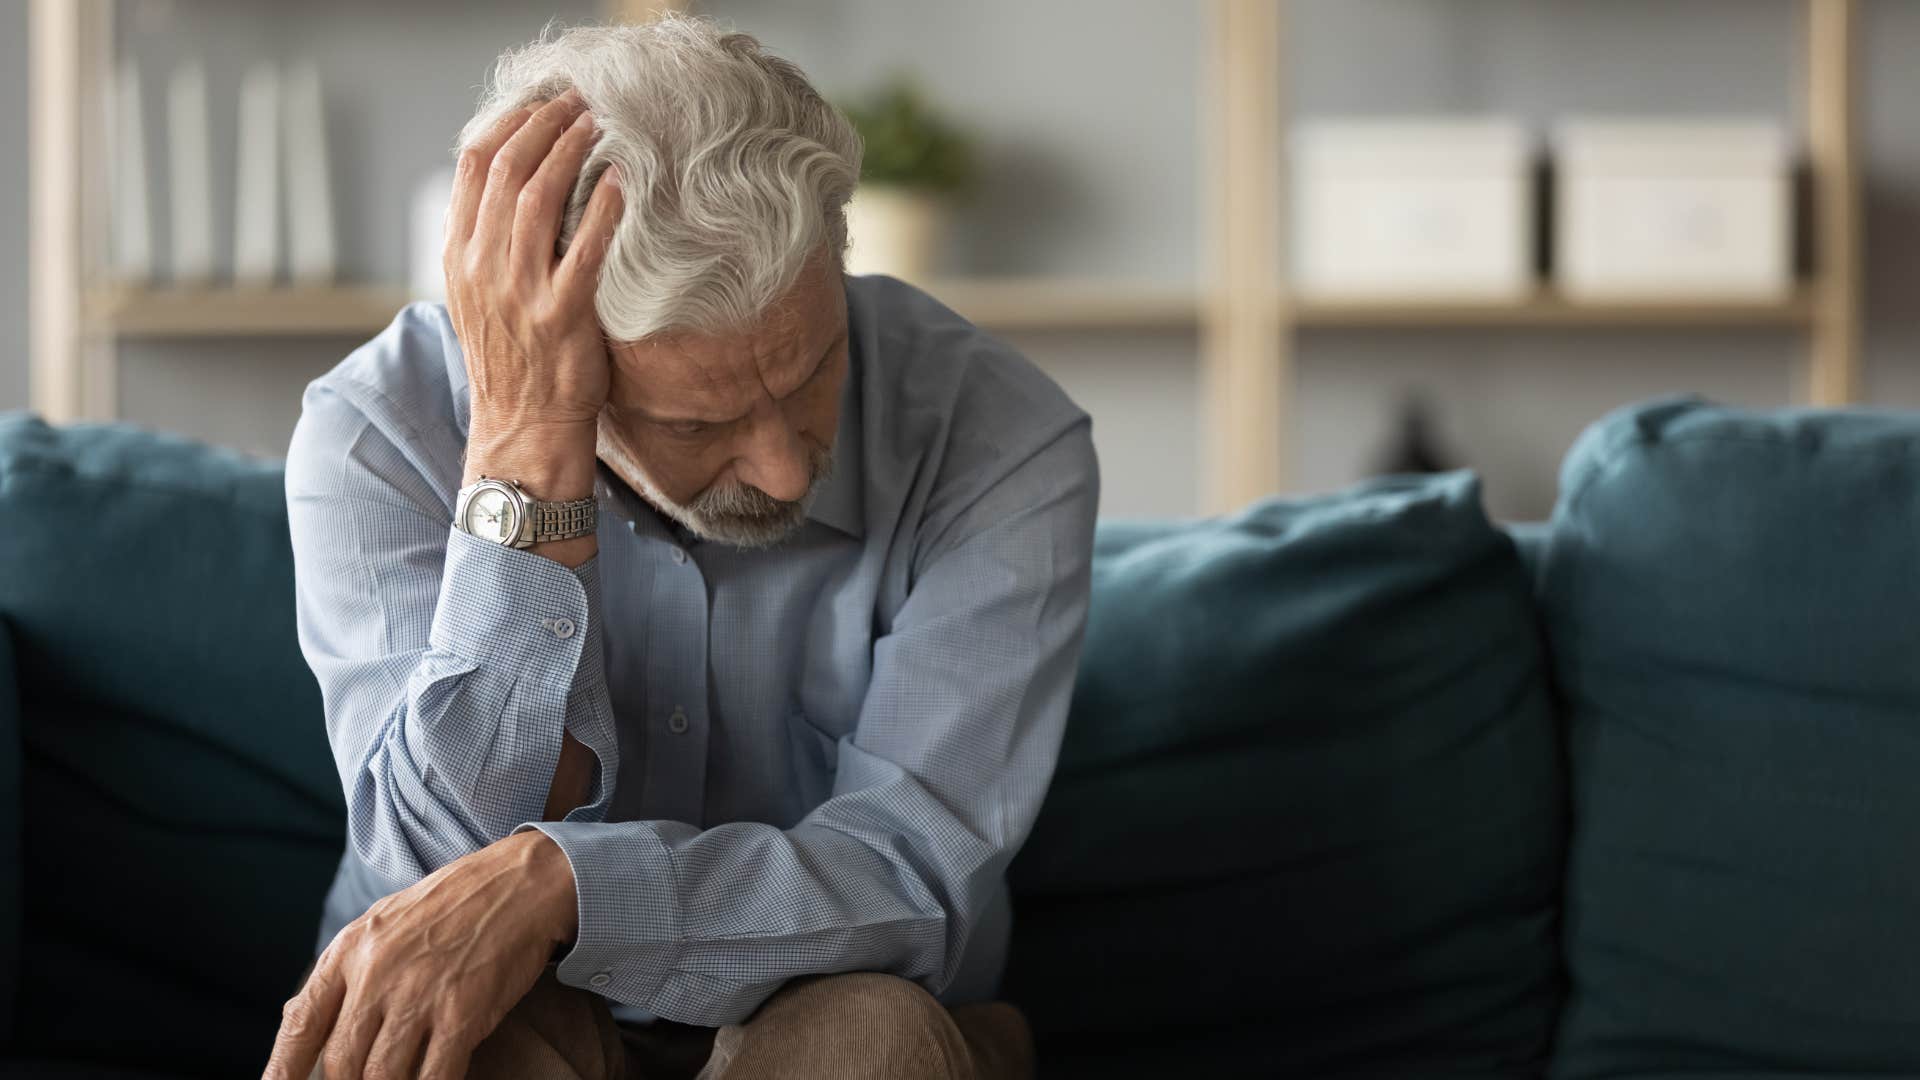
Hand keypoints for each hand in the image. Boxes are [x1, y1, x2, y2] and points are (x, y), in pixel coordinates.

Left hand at [262, 831, 579, 1079]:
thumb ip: (346, 973)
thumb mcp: (382, 924)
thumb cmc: (451, 906)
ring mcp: (420, 994)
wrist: (517, 883)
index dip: (281, 1070)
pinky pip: (434, 1077)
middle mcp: (377, 974)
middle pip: (341, 1063)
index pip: (300, 1024)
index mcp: (350, 950)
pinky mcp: (463, 1012)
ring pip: (382, 1077)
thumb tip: (302, 1021)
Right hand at [445, 90, 623, 491]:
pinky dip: (602, 209)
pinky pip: (584, 249)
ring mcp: (519, 290)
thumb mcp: (479, 295)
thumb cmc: (513, 357)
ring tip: (598, 125)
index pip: (471, 166)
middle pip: (507, 169)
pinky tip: (621, 181)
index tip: (539, 101)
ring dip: (571, 153)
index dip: (508, 123)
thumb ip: (487, 241)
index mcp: (459, 254)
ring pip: (538, 198)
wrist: (523, 425)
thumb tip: (512, 182)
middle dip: (544, 125)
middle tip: (577, 102)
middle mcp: (482, 266)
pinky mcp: (561, 315)